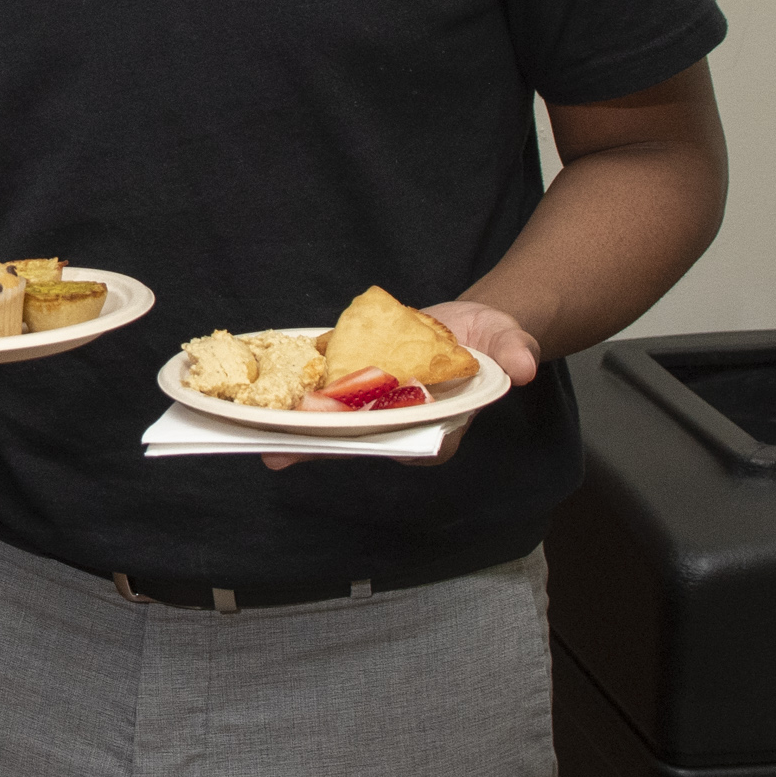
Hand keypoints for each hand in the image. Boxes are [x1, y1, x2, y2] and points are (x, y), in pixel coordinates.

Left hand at [259, 299, 540, 471]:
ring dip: (295, 421)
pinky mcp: (357, 382)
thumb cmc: (494, 341)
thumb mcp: (510, 341)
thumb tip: (524, 367)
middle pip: (356, 437)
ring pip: (333, 418)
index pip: (400, 443)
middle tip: (274, 452)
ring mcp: (376, 406)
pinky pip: (325, 389)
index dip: (368, 443)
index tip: (338, 443)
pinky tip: (261, 389)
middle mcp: (401, 424)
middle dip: (316, 444)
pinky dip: (296, 388)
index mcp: (436, 431)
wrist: (471, 324)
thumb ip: (516, 352)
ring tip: (252, 427)